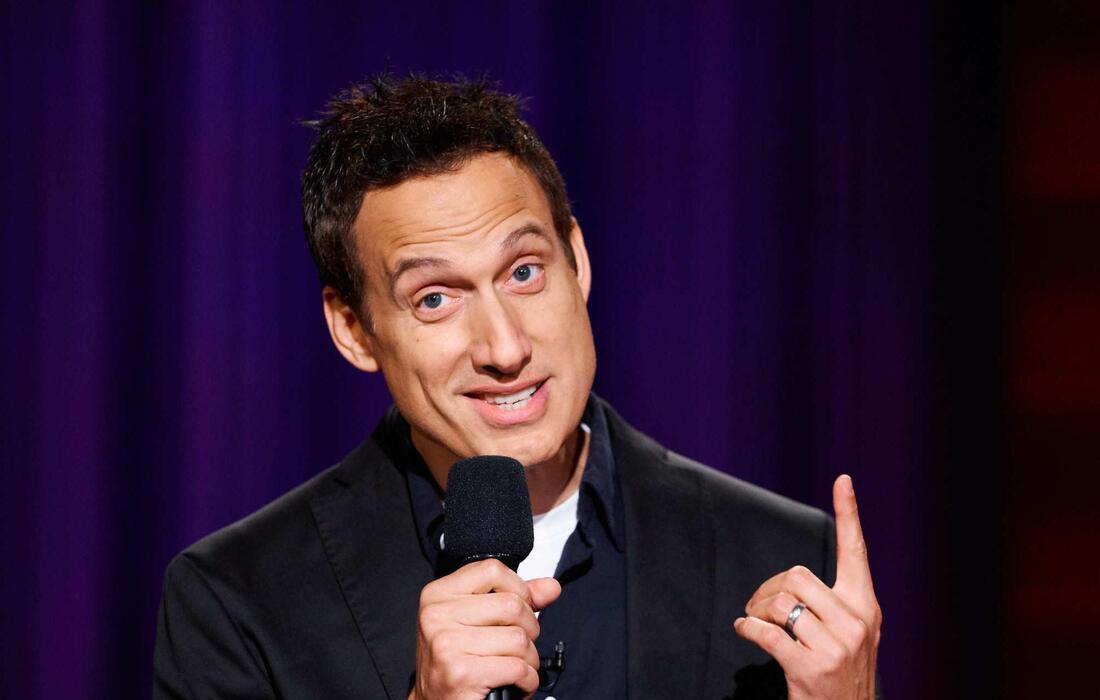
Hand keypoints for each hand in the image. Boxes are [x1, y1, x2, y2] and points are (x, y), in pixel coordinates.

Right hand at [409, 558, 561, 699]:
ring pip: (519, 639)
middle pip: (512, 605)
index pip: (493, 570)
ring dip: (529, 659)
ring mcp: (447, 644)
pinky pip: (518, 668)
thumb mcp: (477, 621)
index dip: (517, 589)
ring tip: (514, 667)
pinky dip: (527, 680)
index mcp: (438, 595)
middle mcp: (437, 616)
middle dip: (528, 629)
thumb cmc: (456, 661)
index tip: (517, 610)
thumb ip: (515, 599)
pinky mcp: (461, 674)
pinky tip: (515, 684)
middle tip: (516, 647)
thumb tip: (551, 587)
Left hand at [733, 475, 881, 699]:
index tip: (843, 480)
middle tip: (759, 606)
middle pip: (797, 576)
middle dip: (769, 589)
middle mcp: (856, 622)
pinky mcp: (812, 669)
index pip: (857, 552)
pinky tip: (744, 631)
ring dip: (757, 610)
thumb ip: (834, 605)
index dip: (849, 515)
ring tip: (755, 622)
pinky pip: (767, 634)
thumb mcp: (853, 635)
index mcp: (866, 607)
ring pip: (780, 603)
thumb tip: (791, 582)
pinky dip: (747, 630)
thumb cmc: (842, 674)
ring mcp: (836, 647)